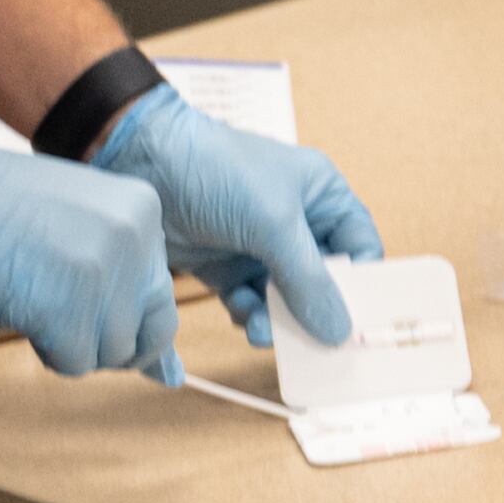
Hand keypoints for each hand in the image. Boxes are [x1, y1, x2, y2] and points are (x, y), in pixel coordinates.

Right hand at [0, 116, 181, 381]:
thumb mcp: (80, 220)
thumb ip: (121, 272)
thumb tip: (166, 369)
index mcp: (144, 212)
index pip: (161, 292)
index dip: (127, 316)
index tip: (94, 314)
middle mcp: (137, 242)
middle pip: (151, 328)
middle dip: (112, 340)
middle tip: (68, 324)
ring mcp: (105, 277)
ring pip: (115, 351)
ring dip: (76, 344)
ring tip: (37, 307)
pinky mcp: (68, 312)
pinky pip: (77, 362)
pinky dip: (51, 354)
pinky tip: (26, 318)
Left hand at [88, 82, 377, 345]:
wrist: (140, 160)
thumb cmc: (218, 170)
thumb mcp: (274, 222)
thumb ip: (309, 280)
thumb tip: (340, 333)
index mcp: (322, 195)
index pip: (360, 247)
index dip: (363, 284)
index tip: (358, 321)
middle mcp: (296, 221)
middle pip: (323, 279)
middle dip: (315, 309)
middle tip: (311, 342)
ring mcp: (258, 244)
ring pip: (285, 297)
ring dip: (278, 319)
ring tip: (264, 333)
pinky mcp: (223, 264)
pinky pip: (250, 301)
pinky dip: (250, 314)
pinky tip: (243, 316)